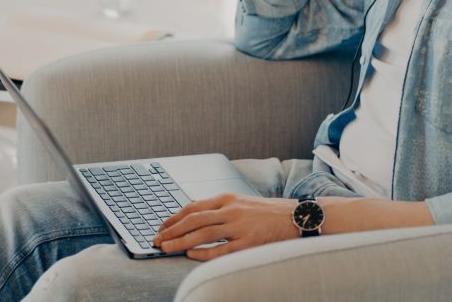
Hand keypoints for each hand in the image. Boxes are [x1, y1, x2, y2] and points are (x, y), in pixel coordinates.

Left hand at [151, 193, 298, 260]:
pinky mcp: (249, 242)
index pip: (193, 207)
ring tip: (166, 247)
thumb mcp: (240, 202)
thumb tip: (193, 213)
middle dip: (171, 230)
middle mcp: (231, 210)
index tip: (161, 226)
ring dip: (180, 241)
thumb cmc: (267, 212)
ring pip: (203, 234)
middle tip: (156, 239)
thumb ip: (219, 207)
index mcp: (227, 198)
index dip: (174, 217)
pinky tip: (190, 254)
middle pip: (193, 219)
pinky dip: (203, 252)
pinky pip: (221, 249)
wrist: (296, 217)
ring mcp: (240, 226)